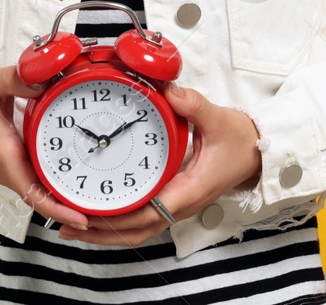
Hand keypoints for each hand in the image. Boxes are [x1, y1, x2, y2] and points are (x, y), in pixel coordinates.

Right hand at [0, 66, 90, 229]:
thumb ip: (17, 79)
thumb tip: (44, 79)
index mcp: (3, 154)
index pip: (32, 191)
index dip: (57, 208)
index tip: (79, 217)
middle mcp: (5, 167)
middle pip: (39, 198)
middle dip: (66, 209)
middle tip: (98, 210)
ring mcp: (7, 168)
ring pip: (36, 192)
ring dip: (60, 200)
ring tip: (90, 201)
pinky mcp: (9, 163)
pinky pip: (32, 182)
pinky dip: (50, 188)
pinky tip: (68, 182)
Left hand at [59, 82, 261, 246]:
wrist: (258, 152)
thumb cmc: (240, 141)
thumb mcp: (219, 119)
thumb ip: (194, 105)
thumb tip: (170, 92)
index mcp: (189, 190)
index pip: (149, 212)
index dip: (119, 217)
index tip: (91, 213)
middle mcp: (181, 204)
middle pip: (137, 230)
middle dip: (103, 232)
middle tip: (68, 225)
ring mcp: (177, 204)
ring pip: (139, 230)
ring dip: (108, 232)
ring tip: (74, 227)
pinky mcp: (174, 198)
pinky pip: (144, 219)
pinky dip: (121, 222)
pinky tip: (101, 215)